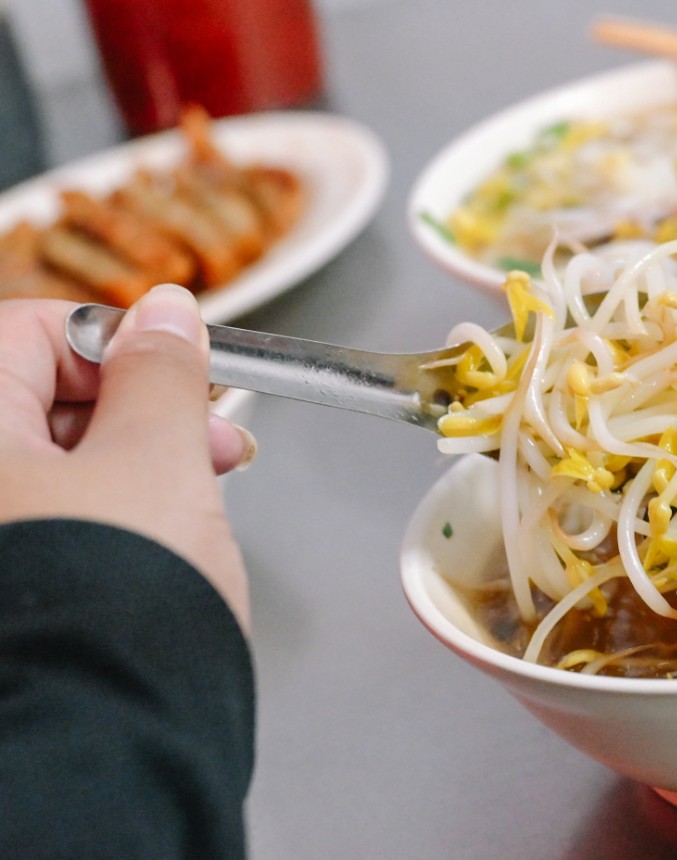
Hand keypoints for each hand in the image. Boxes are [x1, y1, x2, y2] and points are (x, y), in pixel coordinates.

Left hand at [0, 286, 253, 628]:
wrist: (101, 740)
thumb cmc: (112, 606)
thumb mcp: (157, 461)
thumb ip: (162, 373)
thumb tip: (163, 313)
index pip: (29, 331)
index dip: (119, 340)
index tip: (182, 363)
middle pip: (38, 398)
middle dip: (139, 406)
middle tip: (212, 432)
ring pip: (50, 462)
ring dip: (134, 459)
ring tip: (203, 490)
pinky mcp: (11, 582)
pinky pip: (49, 517)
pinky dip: (108, 511)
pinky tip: (161, 536)